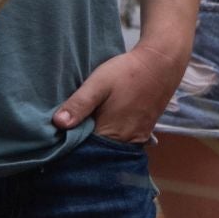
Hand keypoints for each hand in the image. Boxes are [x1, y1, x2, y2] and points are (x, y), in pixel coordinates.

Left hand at [52, 37, 186, 140]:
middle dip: (84, 148)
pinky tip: (104, 126)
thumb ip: (79, 104)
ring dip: (99, 144)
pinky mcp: (145, 132)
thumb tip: (58, 124)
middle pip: (99, 154)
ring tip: (85, 132)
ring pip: (112, 149)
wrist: (161, 63)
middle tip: (67, 137)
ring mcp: (138, 138)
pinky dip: (113, 139)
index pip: (84, 153)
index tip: (57, 142)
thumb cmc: (127, 72)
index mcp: (111, 133)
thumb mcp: (98, 83)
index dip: (70, 148)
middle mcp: (126, 142)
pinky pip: (124, 143)